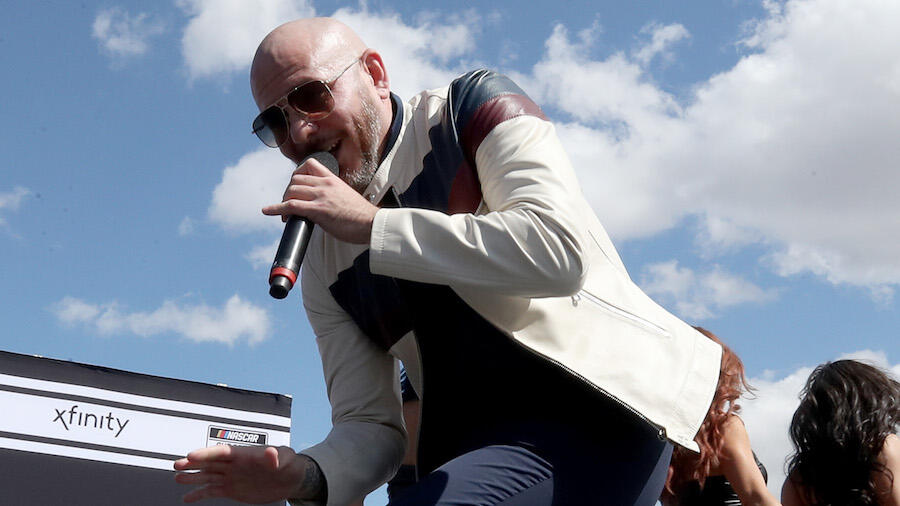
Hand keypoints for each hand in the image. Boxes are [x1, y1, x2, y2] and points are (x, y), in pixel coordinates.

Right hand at [174, 445, 318, 502]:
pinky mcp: (232, 489)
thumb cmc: (288, 463)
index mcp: (244, 454)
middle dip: (194, 463)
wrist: (290, 479)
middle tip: (177, 465)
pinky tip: (187, 498)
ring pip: (208, 476)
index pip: (222, 452)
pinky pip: (212, 491)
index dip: (207, 454)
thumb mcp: (285, 458)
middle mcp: (234, 465)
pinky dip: (199, 494)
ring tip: (177, 478)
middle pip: (210, 463)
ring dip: (193, 477)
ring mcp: (231, 477)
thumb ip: (276, 456)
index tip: (191, 455)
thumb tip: (271, 454)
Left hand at [262, 157, 378, 243]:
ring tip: (286, 214)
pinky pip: (291, 205)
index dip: (297, 174)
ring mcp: (321, 196)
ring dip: (284, 201)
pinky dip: (276, 209)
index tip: (296, 187)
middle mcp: (325, 184)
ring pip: (291, 191)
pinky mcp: (318, 210)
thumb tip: (321, 203)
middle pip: (295, 179)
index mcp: (332, 179)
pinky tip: (268, 211)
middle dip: (288, 191)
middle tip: (289, 204)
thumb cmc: (361, 215)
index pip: (308, 165)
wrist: (371, 224)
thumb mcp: (345, 197)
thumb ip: (332, 195)